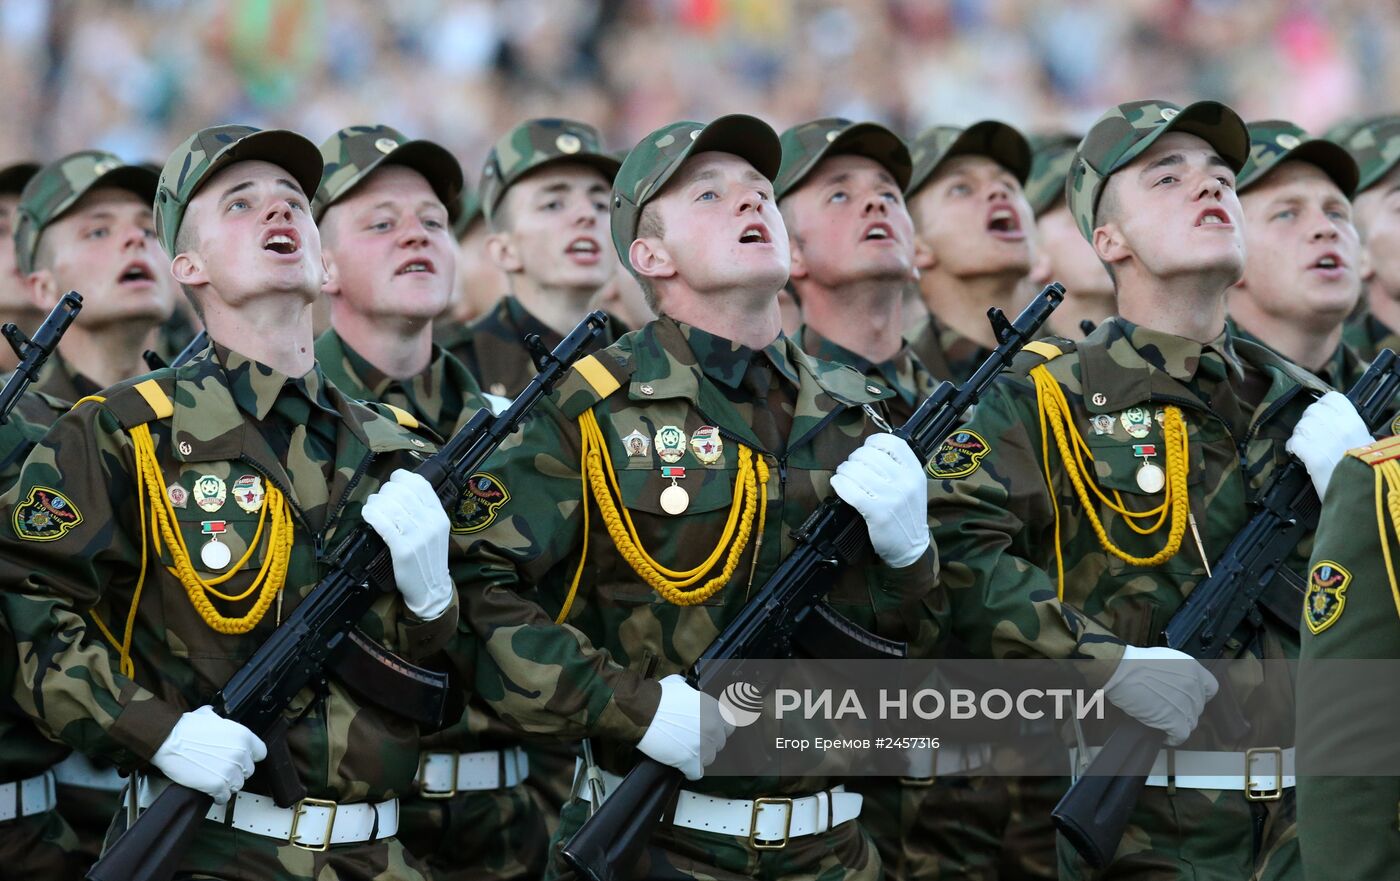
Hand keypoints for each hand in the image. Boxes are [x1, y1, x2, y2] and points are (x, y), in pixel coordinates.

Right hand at [151, 706, 266, 804]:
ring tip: (215, 780)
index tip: (240, 760)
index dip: (249, 758)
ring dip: (227, 784)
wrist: (167, 740)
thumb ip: (220, 721)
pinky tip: (211, 791)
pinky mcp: (218, 785)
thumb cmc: (185, 728)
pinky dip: (218, 796)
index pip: (260, 753)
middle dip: (236, 771)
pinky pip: (224, 797)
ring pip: (237, 785)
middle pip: (248, 771)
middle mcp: (241, 754)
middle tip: (221, 769)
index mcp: (243, 736)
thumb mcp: (209, 716)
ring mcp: (230, 771)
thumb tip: (216, 718)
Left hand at [362, 469, 452, 619]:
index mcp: (439, 516)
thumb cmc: (429, 559)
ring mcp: (418, 536)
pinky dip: (372, 515)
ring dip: (376, 502)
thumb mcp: (435, 532)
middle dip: (386, 491)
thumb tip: (400, 490)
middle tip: (380, 498)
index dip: (403, 478)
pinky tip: (367, 514)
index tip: (393, 481)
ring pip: (391, 507)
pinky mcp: (403, 549)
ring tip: (371, 506)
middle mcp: (431, 523)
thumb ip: (424, 512)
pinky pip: (384, 524)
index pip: (421, 485)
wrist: (431, 589)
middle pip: (403, 493)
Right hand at [636, 674, 734, 780]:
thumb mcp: (680, 685)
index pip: (728, 726)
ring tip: (683, 750)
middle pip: (718, 743)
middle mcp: (713, 728)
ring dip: (698, 756)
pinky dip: (689, 770)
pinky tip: (680, 764)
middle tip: (690, 739)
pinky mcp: (691, 762)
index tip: (707, 730)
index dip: (716, 729)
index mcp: (714, 709)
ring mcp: (704, 746)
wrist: (642, 712)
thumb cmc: (658, 698)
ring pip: (709, 758)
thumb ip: (692, 693)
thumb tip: (689, 694)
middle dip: (706, 742)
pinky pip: (696, 773)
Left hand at [830, 433, 929, 568]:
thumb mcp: (912, 486)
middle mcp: (905, 482)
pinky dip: (840, 484)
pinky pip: (851, 491)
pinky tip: (838, 484)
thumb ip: (898, 467)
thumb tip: (869, 450)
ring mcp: (892, 497)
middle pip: (869, 455)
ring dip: (844, 471)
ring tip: (843, 475)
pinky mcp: (878, 513)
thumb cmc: (907, 514)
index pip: (893, 443)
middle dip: (854, 458)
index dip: (874, 442)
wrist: (910, 547)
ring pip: (857, 471)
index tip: (866, 448)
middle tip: (851, 466)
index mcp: (915, 472)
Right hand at [1104, 646, 1218, 745]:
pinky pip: (1181, 735)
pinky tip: (1165, 736)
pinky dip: (1173, 738)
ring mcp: (1186, 704)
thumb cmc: (1132, 662)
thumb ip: (1176, 672)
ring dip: (1179, 724)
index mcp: (1192, 668)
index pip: (1210, 688)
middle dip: (1185, 710)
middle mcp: (1193, 686)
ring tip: (1165, 723)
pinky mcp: (1175, 720)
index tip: (1189, 699)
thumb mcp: (1163, 659)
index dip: (1201, 695)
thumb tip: (1173, 685)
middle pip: (1198, 707)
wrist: (1121, 670)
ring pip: (1191, 722)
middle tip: (1169, 710)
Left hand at [1286, 391, 1371, 498]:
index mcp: (1354, 422)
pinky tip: (1296, 453)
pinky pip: (1294, 442)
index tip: (1319, 416)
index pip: (1331, 399)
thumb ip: (1348, 428)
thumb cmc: (1365, 470)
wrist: (1364, 493)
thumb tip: (1332, 421)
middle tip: (1310, 435)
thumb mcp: (1365, 442)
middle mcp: (1340, 427)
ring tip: (1304, 446)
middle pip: (1311, 411)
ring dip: (1299, 435)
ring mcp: (1326, 440)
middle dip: (1307, 422)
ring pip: (1301, 426)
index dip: (1321, 406)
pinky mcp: (1314, 457)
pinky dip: (1292, 447)